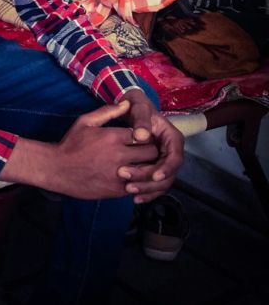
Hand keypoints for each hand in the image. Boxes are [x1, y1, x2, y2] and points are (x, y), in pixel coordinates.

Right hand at [0, 101, 159, 199]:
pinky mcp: (116, 190)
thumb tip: (127, 104)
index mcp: (113, 137)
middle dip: (150, 151)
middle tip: (143, 151)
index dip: (145, 136)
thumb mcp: (86, 122)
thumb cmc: (71, 144)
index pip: (144, 134)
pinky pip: (138, 186)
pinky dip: (138, 181)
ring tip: (141, 164)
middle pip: (151, 153)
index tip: (140, 137)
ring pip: (148, 171)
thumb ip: (108, 112)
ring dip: (147, 168)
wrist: (57, 169)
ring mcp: (119, 174)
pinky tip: (132, 177)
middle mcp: (118, 155)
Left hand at [117, 89, 184, 203]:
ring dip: (147, 189)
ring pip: (161, 182)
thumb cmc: (137, 107)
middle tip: (130, 184)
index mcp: (172, 138)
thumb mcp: (139, 108)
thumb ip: (141, 120)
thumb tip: (142, 136)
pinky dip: (146, 192)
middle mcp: (171, 152)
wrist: (131, 109)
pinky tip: (134, 198)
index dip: (167, 168)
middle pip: (168, 173)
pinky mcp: (155, 168)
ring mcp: (164, 162)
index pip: (175, 157)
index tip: (155, 175)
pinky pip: (154, 184)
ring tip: (129, 190)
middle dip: (150, 181)